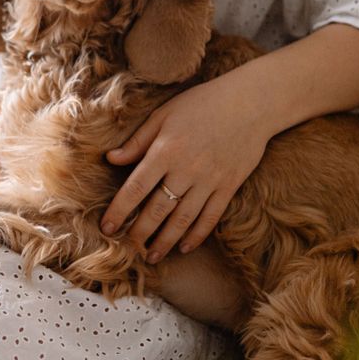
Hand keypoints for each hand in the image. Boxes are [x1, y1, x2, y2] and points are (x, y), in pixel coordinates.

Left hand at [99, 76, 271, 262]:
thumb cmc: (202, 103)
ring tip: (152, 256)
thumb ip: (138, 141)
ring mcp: (210, 180)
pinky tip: (184, 247)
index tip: (107, 228)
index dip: (119, 210)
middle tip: (128, 248)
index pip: (136, 188)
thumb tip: (111, 159)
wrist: (251, 103)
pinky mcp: (229, 186)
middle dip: (140, 232)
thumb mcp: (164, 114)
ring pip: (183, 219)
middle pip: (158, 209)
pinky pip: (211, 217)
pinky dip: (197, 235)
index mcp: (166, 150)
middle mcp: (186, 169)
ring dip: (166, 241)